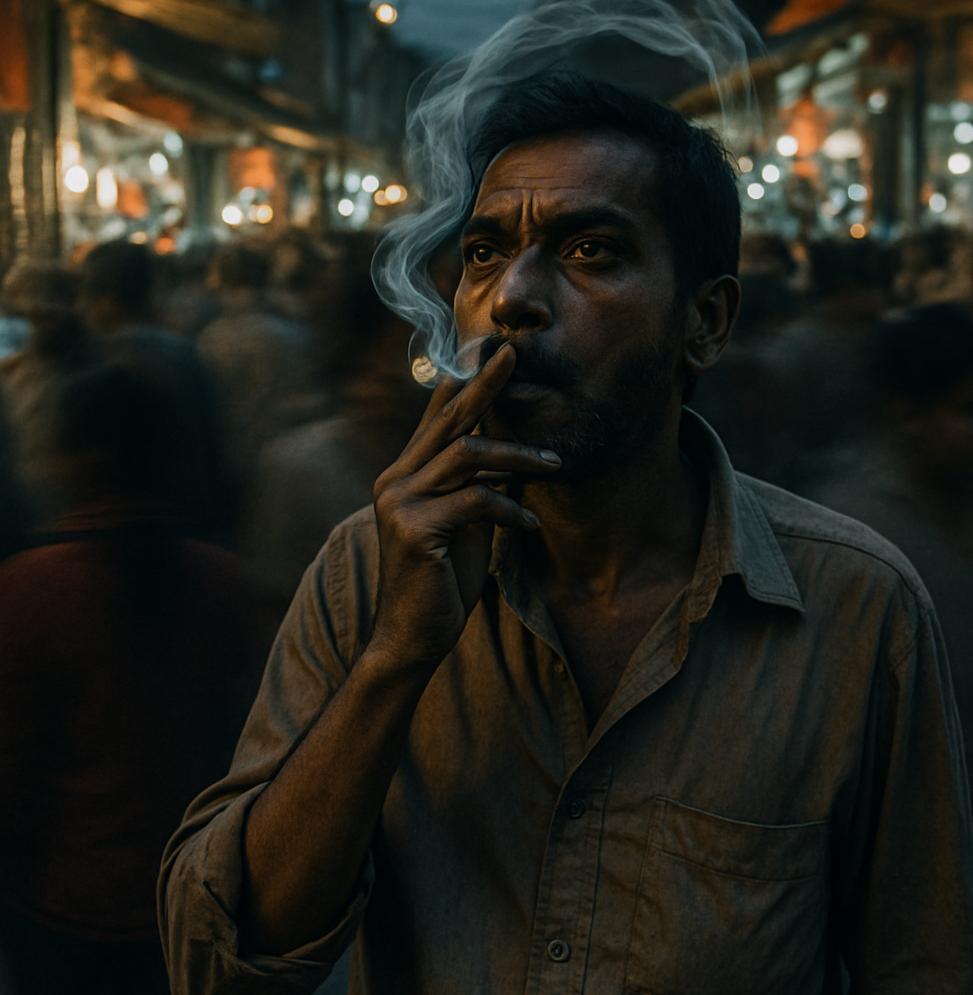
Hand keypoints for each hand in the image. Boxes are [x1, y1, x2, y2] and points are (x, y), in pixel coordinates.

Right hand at [371, 343, 559, 668]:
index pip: (435, 418)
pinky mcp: (415, 529)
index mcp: (404, 476)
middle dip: (485, 385)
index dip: (463, 383)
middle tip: (516, 354)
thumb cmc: (441, 584)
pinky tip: (530, 527)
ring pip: (466, 455)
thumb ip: (475, 489)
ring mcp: (400, 503)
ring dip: (517, 457)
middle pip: (448, 419)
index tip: (494, 354)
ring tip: (555, 465)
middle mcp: (395, 480)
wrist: (411, 640)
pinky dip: (510, 509)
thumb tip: (514, 459)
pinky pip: (475, 502)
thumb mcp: (462, 527)